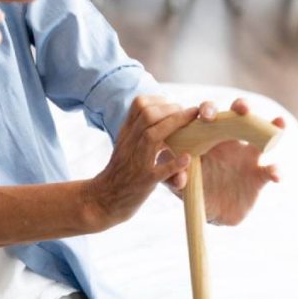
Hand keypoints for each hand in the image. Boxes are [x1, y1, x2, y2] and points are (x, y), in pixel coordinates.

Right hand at [88, 95, 193, 230]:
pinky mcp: (144, 182)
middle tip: (189, 114)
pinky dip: (174, 164)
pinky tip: (187, 159)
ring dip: (175, 126)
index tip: (173, 105)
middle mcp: (129, 144)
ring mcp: (136, 162)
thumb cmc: (120, 172)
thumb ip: (138, 129)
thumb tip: (159, 113)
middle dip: (172, 110)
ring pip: (152, 136)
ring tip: (194, 124)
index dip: (160, 100)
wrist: (103, 199)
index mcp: (126, 133)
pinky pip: (159, 171)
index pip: (138, 104)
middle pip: (147, 115)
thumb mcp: (124, 144)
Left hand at [171, 98, 284, 224]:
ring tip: (278, 122)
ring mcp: (246, 157)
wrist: (210, 212)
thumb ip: (172, 178)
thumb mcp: (176, 184)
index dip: (208, 110)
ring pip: (261, 135)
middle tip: (241, 109)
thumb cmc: (191, 188)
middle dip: (241, 106)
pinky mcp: (259, 176)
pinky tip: (276, 174)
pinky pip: (270, 170)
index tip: (206, 115)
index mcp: (205, 138)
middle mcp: (228, 141)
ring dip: (270, 126)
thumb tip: (179, 176)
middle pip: (237, 116)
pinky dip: (275, 171)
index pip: (207, 116)